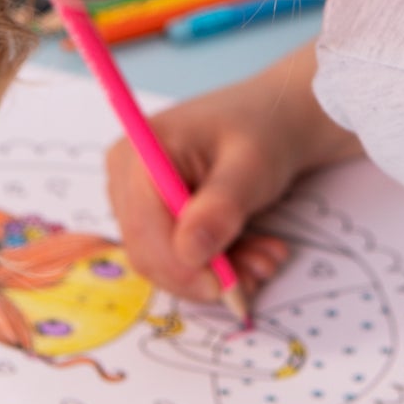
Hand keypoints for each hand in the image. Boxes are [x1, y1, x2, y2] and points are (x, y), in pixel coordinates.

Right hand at [104, 39, 360, 304]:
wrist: (276, 117)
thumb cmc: (263, 130)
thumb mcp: (252, 165)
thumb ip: (221, 207)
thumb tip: (189, 252)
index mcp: (142, 152)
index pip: (144, 229)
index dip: (181, 267)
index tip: (226, 286)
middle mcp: (127, 175)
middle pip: (150, 251)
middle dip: (205, 272)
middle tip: (259, 272)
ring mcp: (137, 196)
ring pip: (166, 261)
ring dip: (218, 270)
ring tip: (265, 258)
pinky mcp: (155, 214)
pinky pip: (177, 257)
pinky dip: (216, 263)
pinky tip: (252, 252)